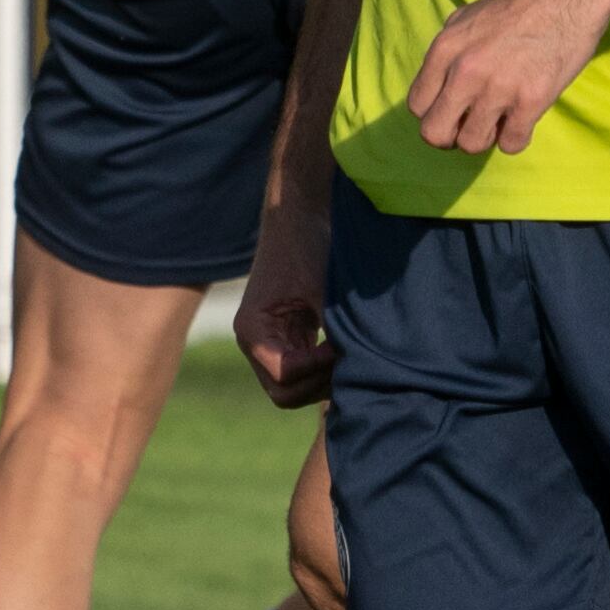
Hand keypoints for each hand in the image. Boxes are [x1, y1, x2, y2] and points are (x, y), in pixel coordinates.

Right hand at [234, 200, 336, 408]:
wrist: (301, 216)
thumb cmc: (307, 247)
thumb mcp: (322, 292)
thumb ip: (333, 333)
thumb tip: (357, 370)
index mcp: (252, 331)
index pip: (283, 378)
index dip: (317, 368)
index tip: (341, 344)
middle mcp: (255, 344)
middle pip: (285, 394)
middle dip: (320, 383)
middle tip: (348, 357)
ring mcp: (270, 343)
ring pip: (295, 388)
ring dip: (324, 378)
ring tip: (350, 353)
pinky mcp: (288, 338)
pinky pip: (304, 372)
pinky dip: (325, 368)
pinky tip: (344, 349)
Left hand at [403, 0, 609, 156]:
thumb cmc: (516, 6)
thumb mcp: (465, 19)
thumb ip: (447, 53)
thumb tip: (437, 86)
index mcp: (444, 49)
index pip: (417, 105)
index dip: (433, 115)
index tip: (450, 113)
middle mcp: (465, 71)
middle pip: (435, 133)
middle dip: (450, 138)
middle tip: (469, 127)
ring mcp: (498, 87)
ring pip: (472, 144)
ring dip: (485, 138)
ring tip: (499, 120)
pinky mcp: (531, 100)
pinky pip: (511, 144)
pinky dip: (515, 139)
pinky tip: (522, 120)